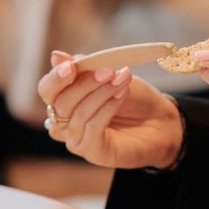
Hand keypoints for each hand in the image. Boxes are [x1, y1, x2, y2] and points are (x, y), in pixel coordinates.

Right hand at [37, 50, 182, 169]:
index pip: (47, 90)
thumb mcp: (110, 75)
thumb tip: (56, 57)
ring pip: (78, 113)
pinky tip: (122, 94)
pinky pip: (93, 127)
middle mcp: (64, 122)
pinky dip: (108, 107)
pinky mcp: (92, 152)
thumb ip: (84, 68)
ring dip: (102, 92)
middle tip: (109, 70)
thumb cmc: (133, 98)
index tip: (72, 65)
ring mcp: (77, 139)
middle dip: (85, 83)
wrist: (161, 121)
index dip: (56, 78)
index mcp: (64, 100)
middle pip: (60, 103)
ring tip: (123, 79)